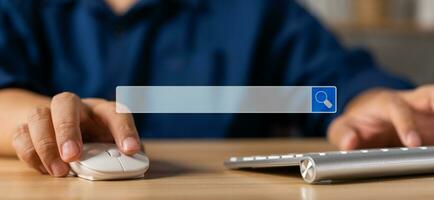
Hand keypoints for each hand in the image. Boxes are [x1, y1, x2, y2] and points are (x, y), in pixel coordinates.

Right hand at [11, 92, 140, 175]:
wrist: (62, 130)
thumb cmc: (95, 138)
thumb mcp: (111, 143)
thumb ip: (121, 151)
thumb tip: (134, 163)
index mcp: (102, 110)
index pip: (115, 112)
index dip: (124, 130)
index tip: (131, 150)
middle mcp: (75, 107)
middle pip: (65, 102)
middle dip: (67, 129)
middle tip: (73, 156)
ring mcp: (49, 114)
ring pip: (38, 115)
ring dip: (46, 144)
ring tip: (59, 171)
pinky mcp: (28, 127)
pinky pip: (21, 134)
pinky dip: (31, 153)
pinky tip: (45, 169)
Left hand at [328, 85, 433, 149]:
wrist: (368, 116)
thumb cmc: (358, 121)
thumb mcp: (342, 127)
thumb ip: (343, 133)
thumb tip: (349, 143)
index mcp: (387, 102)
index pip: (399, 109)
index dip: (407, 125)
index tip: (412, 143)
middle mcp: (411, 102)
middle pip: (431, 95)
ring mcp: (426, 111)